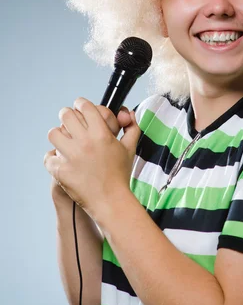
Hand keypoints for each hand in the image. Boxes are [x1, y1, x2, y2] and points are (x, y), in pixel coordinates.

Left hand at [44, 98, 139, 219]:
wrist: (111, 201)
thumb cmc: (121, 174)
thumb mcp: (130, 148)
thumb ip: (131, 127)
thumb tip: (129, 114)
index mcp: (101, 134)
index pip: (84, 106)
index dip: (81, 103)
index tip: (80, 107)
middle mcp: (85, 142)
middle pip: (66, 114)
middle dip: (67, 115)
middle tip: (70, 120)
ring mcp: (71, 157)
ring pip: (54, 133)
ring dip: (59, 134)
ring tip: (64, 140)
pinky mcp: (61, 171)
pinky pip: (48, 156)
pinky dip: (53, 158)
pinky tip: (60, 160)